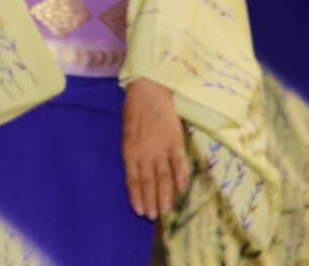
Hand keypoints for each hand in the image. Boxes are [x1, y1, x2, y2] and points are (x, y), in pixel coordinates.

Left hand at [122, 78, 188, 219]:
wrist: (149, 91)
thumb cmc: (134, 110)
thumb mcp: (126, 132)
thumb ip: (132, 152)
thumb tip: (136, 172)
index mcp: (130, 149)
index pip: (133, 178)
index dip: (136, 195)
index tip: (139, 210)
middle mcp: (145, 152)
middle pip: (148, 181)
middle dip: (150, 200)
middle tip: (152, 217)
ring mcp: (161, 147)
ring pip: (164, 176)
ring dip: (164, 194)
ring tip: (165, 210)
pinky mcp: (175, 140)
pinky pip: (179, 162)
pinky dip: (181, 176)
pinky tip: (181, 189)